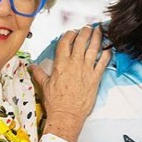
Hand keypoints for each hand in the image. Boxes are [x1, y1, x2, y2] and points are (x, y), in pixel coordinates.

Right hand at [30, 26, 109, 141]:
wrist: (67, 114)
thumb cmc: (55, 101)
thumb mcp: (44, 85)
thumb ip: (39, 73)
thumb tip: (31, 66)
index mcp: (61, 64)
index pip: (65, 43)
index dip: (69, 34)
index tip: (72, 31)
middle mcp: (74, 64)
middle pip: (80, 42)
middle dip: (84, 32)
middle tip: (87, 27)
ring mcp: (86, 70)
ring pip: (93, 49)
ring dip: (97, 38)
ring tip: (99, 30)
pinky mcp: (96, 78)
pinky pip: (103, 63)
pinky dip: (107, 54)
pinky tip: (109, 47)